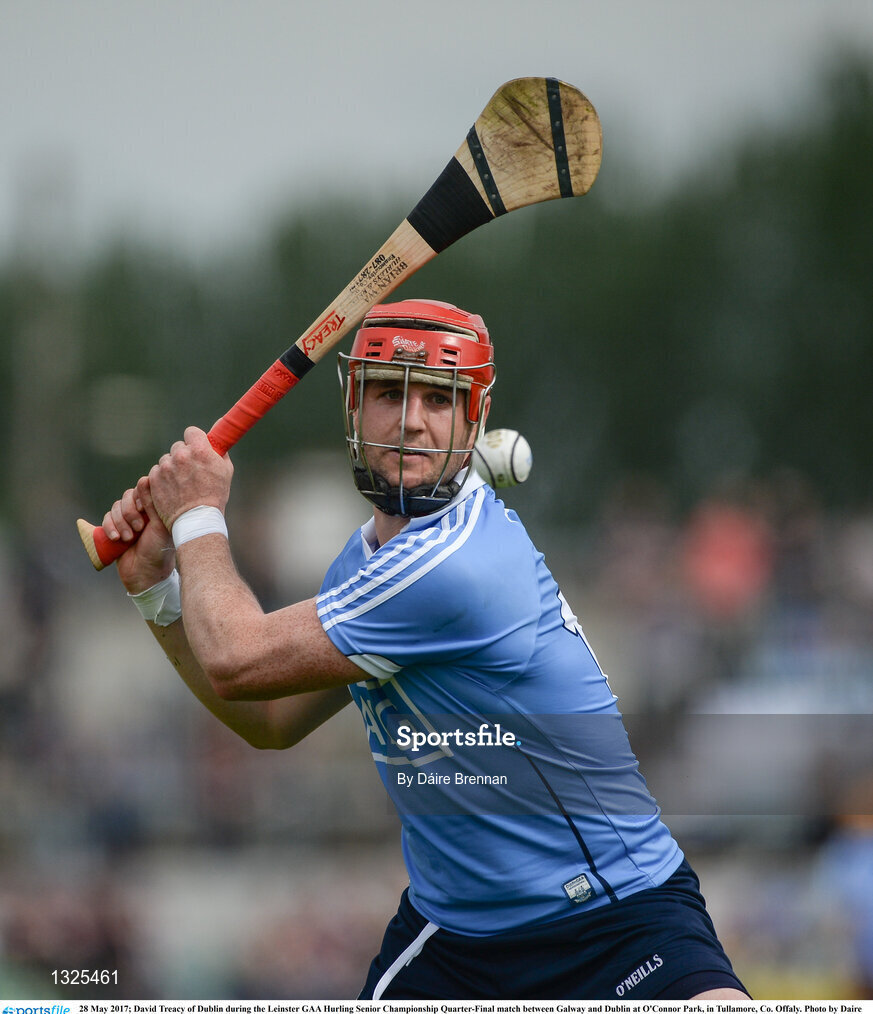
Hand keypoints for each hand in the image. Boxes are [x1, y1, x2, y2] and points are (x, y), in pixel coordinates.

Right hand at [103, 478, 173, 592]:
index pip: (143, 489)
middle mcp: (143, 512)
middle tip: (138, 529)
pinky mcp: (116, 529)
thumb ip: (152, 503)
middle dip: (129, 512)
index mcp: (156, 508)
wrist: (146, 576)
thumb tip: (146, 478)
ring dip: (119, 522)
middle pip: (128, 496)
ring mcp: (129, 520)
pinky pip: (106, 518)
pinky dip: (109, 527)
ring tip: (128, 538)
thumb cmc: (158, 550)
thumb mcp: (159, 525)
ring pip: (116, 507)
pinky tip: (116, 539)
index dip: (139, 497)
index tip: (143, 510)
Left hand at [148, 426, 233, 530]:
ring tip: (182, 484)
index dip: (194, 440)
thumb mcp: (226, 471)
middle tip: (191, 471)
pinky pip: (156, 472)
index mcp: (199, 450)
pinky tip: (172, 489)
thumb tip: (218, 441)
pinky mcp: (154, 479)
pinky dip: (162, 478)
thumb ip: (220, 452)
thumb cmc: (215, 497)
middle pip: (178, 447)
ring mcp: (165, 468)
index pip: (191, 432)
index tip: (196, 448)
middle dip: (184, 456)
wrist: (196, 520)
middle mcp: (181, 456)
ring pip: (167, 460)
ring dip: (172, 468)